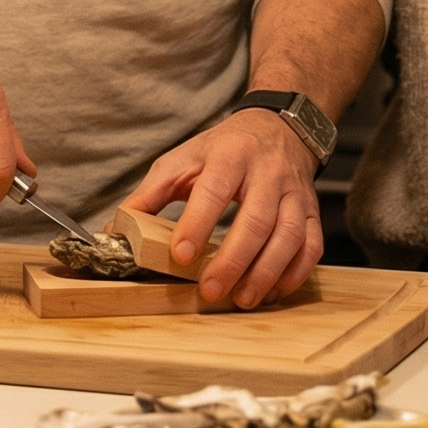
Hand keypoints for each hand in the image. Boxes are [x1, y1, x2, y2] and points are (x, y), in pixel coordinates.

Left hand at [125, 110, 322, 309]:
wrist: (277, 128)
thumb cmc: (223, 150)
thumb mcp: (182, 160)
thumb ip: (150, 195)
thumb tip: (116, 231)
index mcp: (230, 156)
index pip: (215, 190)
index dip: (198, 223)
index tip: (181, 255)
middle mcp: (267, 173)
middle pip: (256, 219)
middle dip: (233, 260)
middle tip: (210, 290)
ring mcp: (294, 193)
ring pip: (289, 235)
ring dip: (266, 272)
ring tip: (242, 299)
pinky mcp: (311, 211)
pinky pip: (311, 246)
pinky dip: (295, 273)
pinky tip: (273, 291)